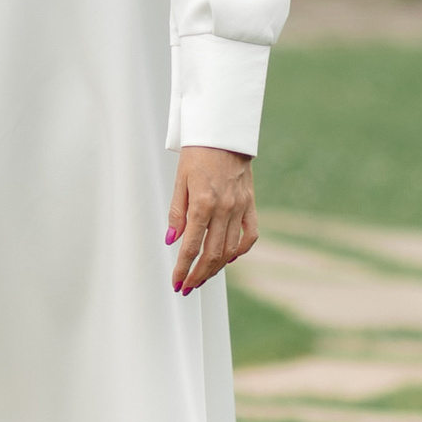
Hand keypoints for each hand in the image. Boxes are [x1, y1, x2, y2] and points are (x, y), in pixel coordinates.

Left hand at [166, 145, 254, 294]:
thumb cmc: (197, 154)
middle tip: (188, 287)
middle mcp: (223, 209)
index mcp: (202, 203)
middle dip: (199, 275)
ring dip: (216, 268)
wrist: (224, 133)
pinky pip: (250, 235)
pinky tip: (229, 258)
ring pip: (230, 249)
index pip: (191, 246)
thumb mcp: (180, 181)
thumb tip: (171, 241)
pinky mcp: (250, 204)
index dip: (183, 268)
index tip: (177, 283)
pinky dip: (241, 250)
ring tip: (203, 277)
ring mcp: (239, 208)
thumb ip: (176, 213)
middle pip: (212, 254)